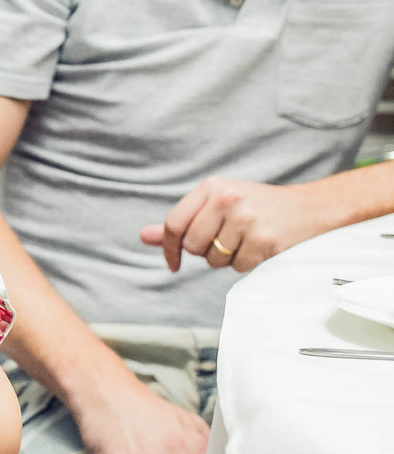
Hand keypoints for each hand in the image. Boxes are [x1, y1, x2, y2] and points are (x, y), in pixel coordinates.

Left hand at [141, 176, 328, 272]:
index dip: (169, 249)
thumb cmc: (256, 206)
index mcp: (211, 187)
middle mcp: (226, 199)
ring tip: (245, 240)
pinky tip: (259, 246)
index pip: (174, 224)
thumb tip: (145, 236)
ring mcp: (246, 219)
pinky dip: (245, 263)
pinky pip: (238, 267)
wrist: (309, 208)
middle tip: (226, 240)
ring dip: (226, 258)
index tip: (172, 263)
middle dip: (205, 251)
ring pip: (214, 260)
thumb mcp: (217, 203)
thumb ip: (182, 221)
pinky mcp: (263, 239)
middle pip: (193, 246)